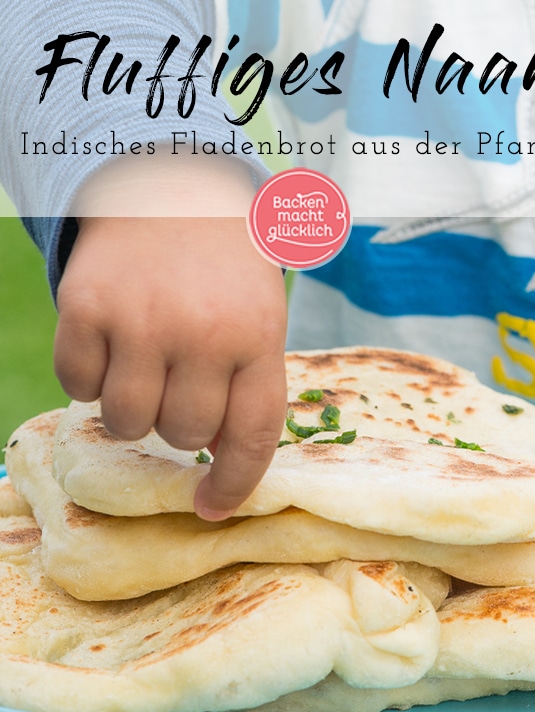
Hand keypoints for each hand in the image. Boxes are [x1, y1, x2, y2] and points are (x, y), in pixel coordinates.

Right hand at [54, 156, 287, 519]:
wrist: (169, 180)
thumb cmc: (221, 268)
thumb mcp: (258, 317)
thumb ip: (247, 387)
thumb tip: (218, 460)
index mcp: (258, 336)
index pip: (251, 435)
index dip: (234, 483)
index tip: (213, 508)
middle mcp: (202, 332)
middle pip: (182, 435)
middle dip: (179, 420)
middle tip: (179, 375)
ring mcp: (140, 319)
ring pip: (126, 422)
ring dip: (133, 405)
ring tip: (145, 360)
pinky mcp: (85, 306)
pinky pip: (77, 385)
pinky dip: (89, 373)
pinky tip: (111, 336)